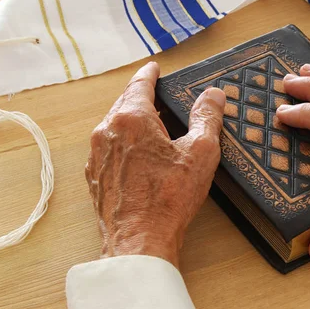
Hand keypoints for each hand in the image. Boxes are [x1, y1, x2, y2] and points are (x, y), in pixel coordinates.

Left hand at [85, 62, 225, 267]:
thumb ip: (207, 117)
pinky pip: (109, 148)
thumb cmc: (169, 198)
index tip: (153, 68)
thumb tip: (213, 96)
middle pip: (124, 103)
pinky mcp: (96, 177)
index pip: (139, 85)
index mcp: (131, 119)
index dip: (150, 74)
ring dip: (131, 119)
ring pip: (114, 125)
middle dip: (140, 95)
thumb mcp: (200, 151)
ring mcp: (97, 156)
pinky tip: (139, 154)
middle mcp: (107, 132)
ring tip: (150, 123)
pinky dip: (124, 142)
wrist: (139, 241)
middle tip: (155, 93)